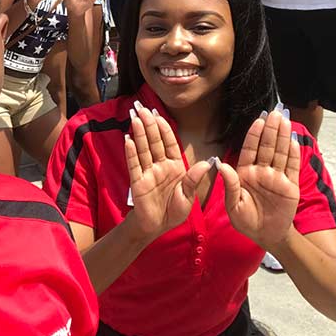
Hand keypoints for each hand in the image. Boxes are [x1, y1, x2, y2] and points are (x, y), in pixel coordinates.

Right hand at [123, 101, 208, 240]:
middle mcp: (161, 166)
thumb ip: (194, 179)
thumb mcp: (189, 196)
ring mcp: (148, 172)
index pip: (170, 143)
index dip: (164, 129)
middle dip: (149, 125)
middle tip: (142, 108)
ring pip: (143, 149)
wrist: (158, 227)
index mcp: (176, 166)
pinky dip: (131, 152)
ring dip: (139, 134)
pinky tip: (128, 139)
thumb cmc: (175, 211)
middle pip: (154, 142)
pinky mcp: (137, 181)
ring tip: (135, 118)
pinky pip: (134, 164)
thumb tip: (208, 163)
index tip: (159, 115)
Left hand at [216, 105, 300, 250]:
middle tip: (274, 112)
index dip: (254, 135)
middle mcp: (261, 171)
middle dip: (270, 129)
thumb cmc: (246, 221)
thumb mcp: (233, 205)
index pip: (249, 150)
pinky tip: (294, 140)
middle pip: (266, 147)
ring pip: (280, 152)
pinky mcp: (290, 186)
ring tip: (284, 119)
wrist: (266, 236)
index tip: (258, 120)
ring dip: (282, 136)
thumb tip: (221, 164)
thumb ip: (229, 185)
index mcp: (245, 173)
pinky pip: (292, 167)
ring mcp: (277, 177)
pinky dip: (293, 154)